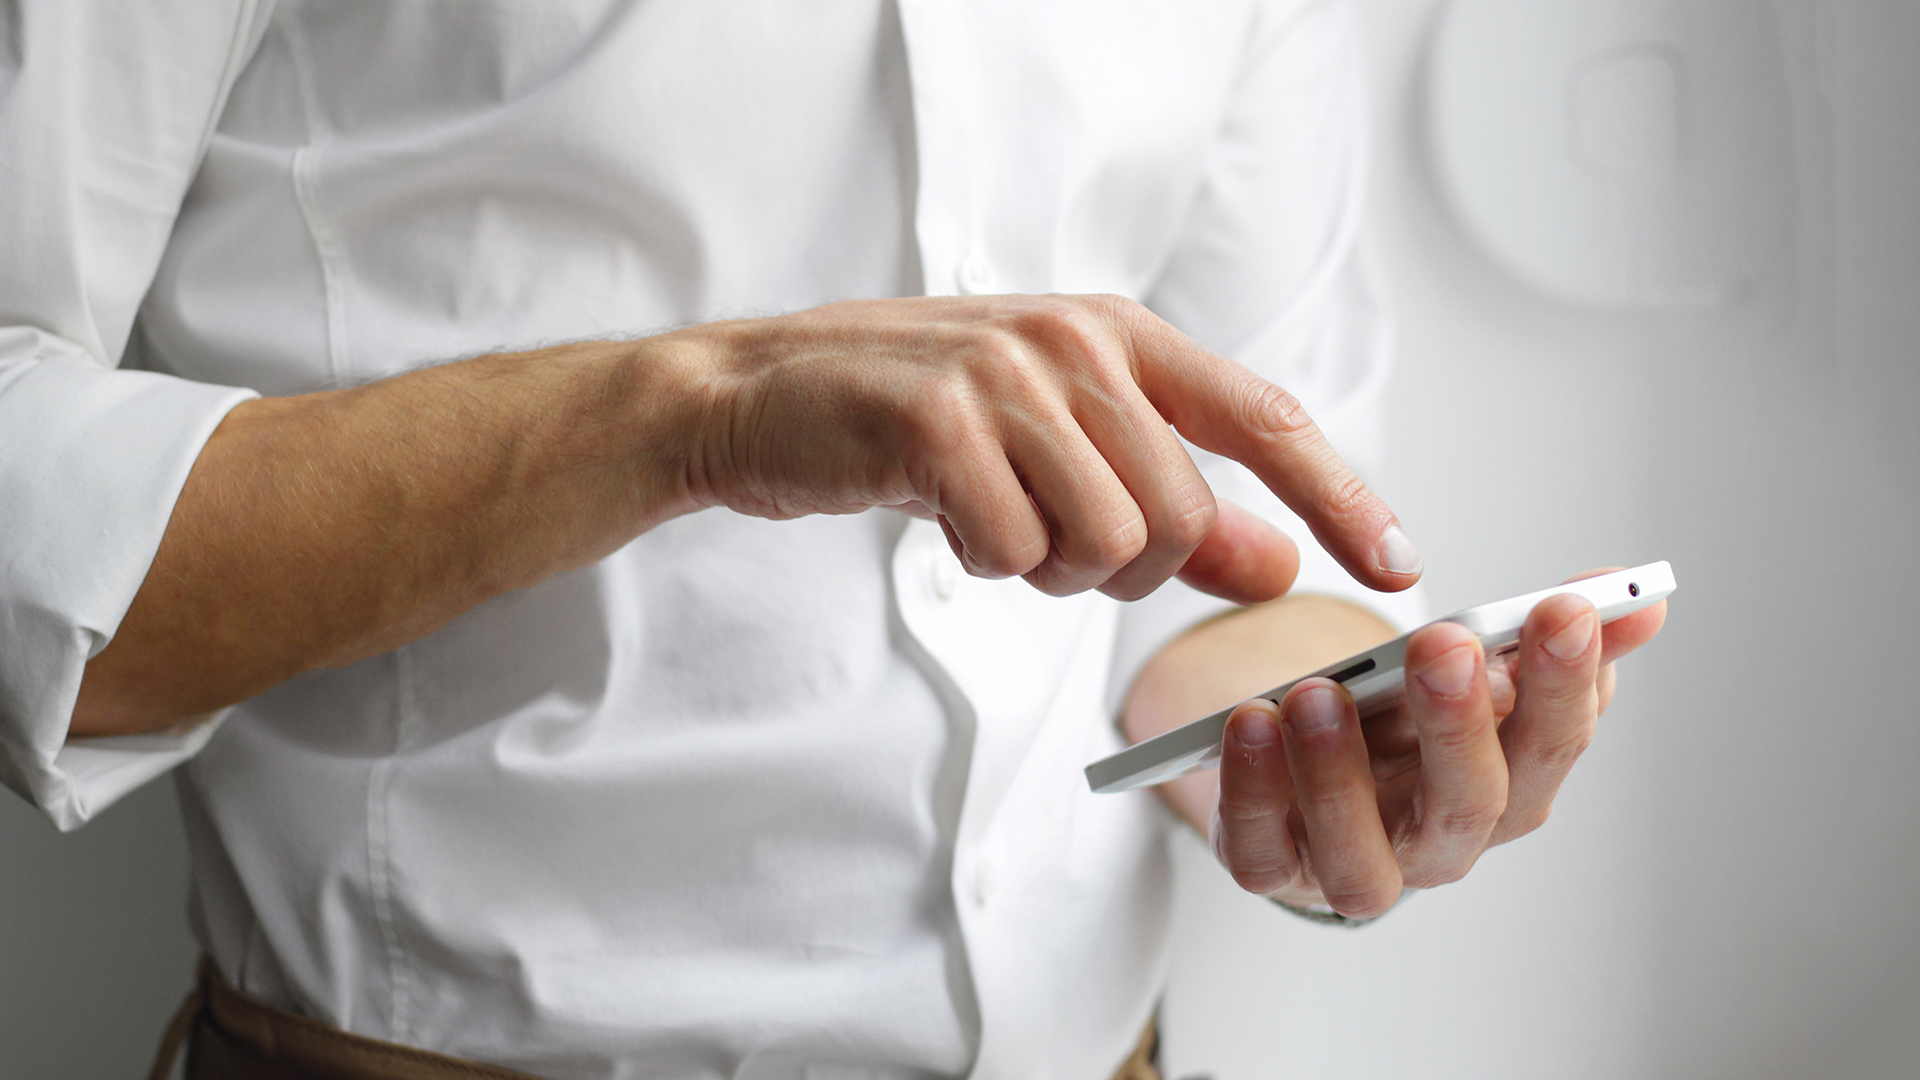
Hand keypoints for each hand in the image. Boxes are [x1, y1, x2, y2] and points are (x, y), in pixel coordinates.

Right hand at [664, 294, 1421, 602]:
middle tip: (1046, 538)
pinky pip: (1015, 552)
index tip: (1396, 566)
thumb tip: (1278, 565)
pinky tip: (941, 515)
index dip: (1340, 497)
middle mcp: (1075, 341)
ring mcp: (1006, 375)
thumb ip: (1175, 504)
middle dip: (1123, 567)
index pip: (1265, 419)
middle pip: (1179, 516)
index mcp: (1118, 333)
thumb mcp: (1058, 448)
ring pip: (1106, 543)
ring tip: (991, 518)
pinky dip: (984, 563)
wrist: (761, 395)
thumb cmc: (916, 421)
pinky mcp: (937, 423)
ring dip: (1048, 568)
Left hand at [1209, 572, 1667, 916]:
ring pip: (1361, 854)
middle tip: (1445, 645)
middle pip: (1468, 805)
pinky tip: (1250, 722)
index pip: (1552, 744)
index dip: (1565, 682)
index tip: (1564, 608)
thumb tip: (1642, 596)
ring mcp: (1355, 865)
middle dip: (1460, 724)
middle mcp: (1440, 842)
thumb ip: (1544, 636)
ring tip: (1319, 692)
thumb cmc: (1404, 726)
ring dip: (1340, 773)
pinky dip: (1252, 792)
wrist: (1308, 772)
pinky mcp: (1273, 868)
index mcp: (1507, 788)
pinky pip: (1260, 853)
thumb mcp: (1472, 672)